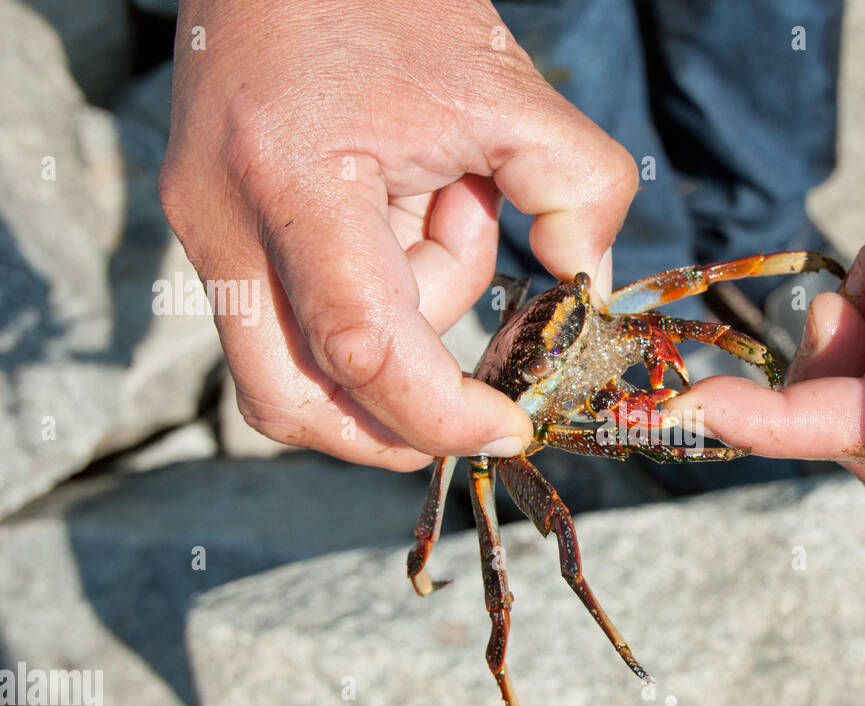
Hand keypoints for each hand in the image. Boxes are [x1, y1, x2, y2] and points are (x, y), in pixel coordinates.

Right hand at [160, 0, 636, 465]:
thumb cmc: (389, 0)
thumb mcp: (508, 89)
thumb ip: (578, 190)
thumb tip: (587, 289)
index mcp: (295, 180)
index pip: (362, 349)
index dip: (443, 415)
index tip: (507, 425)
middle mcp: (223, 219)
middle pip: (291, 402)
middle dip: (389, 426)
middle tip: (469, 400)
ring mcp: (201, 228)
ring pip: (289, 368)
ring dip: (386, 340)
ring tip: (441, 214)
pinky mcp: (209, 228)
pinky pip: (287, 318)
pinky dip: (361, 304)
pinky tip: (402, 217)